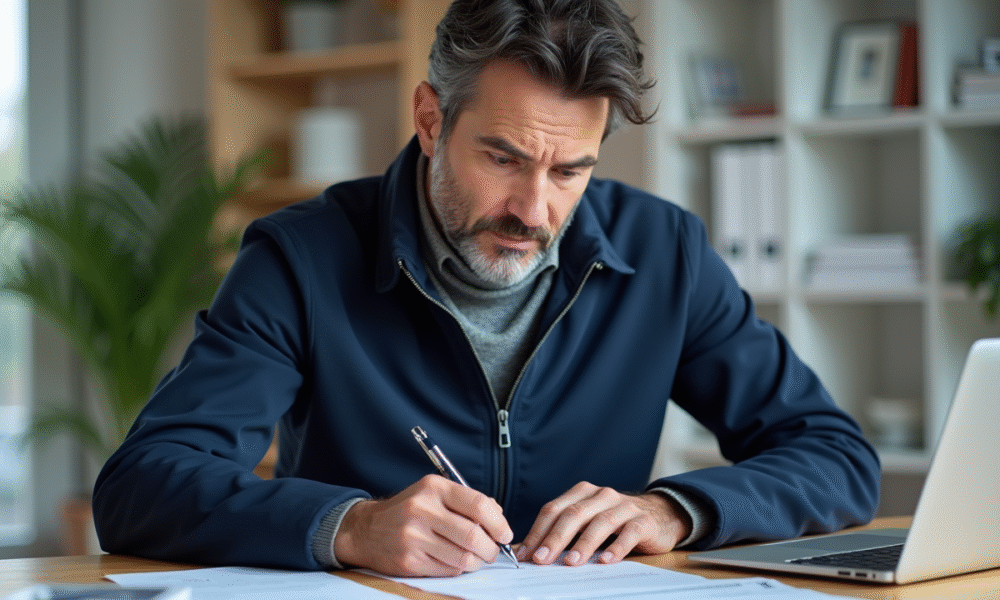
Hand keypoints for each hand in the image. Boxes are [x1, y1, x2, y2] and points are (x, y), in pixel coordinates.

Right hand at [333, 475, 514, 576]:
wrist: (366, 530)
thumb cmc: (407, 511)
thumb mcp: (433, 493)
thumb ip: (466, 501)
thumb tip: (499, 517)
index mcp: (434, 488)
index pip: (479, 505)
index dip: (499, 523)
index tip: (505, 534)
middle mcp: (422, 509)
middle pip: (474, 535)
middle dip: (491, 548)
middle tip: (493, 551)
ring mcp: (414, 537)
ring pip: (464, 558)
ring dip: (477, 562)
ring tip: (475, 558)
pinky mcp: (409, 561)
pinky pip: (448, 570)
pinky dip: (458, 569)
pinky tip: (454, 561)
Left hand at [516, 482, 691, 565]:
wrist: (660, 515)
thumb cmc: (615, 522)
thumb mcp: (587, 521)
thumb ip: (562, 531)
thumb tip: (529, 551)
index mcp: (582, 493)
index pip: (554, 510)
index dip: (538, 532)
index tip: (526, 554)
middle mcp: (601, 495)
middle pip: (573, 515)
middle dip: (555, 538)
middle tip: (541, 559)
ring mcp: (624, 506)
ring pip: (600, 522)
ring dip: (583, 544)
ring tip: (571, 562)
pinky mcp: (644, 520)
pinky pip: (629, 532)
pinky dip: (617, 547)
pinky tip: (606, 561)